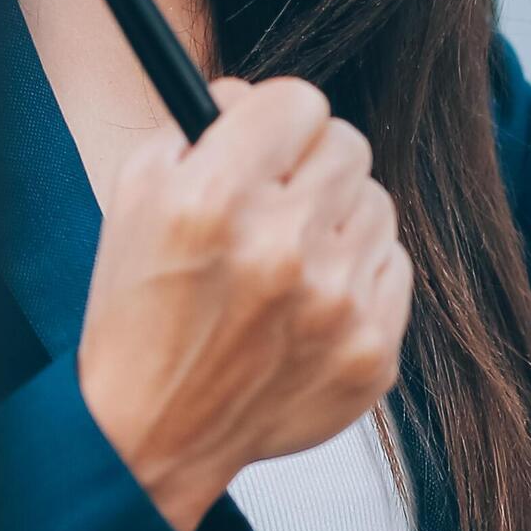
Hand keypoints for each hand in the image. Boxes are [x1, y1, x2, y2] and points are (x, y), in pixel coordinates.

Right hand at [75, 77, 412, 530]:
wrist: (154, 432)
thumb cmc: (140, 315)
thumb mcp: (135, 198)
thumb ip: (194, 127)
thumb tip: (254, 98)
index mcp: (217, 200)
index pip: (301, 101)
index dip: (279, 120)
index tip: (269, 142)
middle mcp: (284, 248)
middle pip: (348, 145)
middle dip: (311, 165)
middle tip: (279, 200)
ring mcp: (338, 305)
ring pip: (380, 204)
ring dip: (339, 221)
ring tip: (291, 261)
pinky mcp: (373, 351)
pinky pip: (395, 269)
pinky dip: (358, 277)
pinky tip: (311, 304)